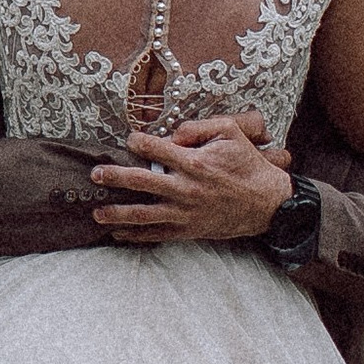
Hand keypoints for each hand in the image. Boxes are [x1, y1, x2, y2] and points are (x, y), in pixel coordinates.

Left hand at [91, 114, 293, 244]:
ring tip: (97, 213)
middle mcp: (185, 189)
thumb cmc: (248, 165)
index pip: (156, 149)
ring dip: (117, 213)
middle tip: (95, 174)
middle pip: (141, 182)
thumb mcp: (231, 133)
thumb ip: (199, 127)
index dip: (138, 142)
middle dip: (114, 177)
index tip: (129, 140)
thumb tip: (172, 132)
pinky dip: (135, 236)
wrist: (268, 204)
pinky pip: (156, 235)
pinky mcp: (188, 230)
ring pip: (143, 214)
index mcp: (194, 163)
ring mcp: (185, 213)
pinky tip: (118, 234)